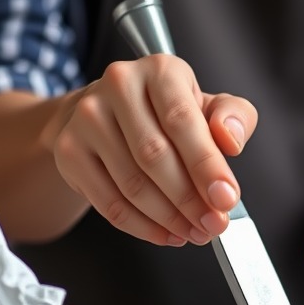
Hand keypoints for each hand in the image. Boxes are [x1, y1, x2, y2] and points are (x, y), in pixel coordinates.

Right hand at [49, 55, 257, 245]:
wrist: (111, 115)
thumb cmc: (168, 113)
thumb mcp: (210, 107)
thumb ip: (234, 118)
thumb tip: (230, 139)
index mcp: (160, 71)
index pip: (182, 121)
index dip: (206, 166)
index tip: (225, 199)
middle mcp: (119, 85)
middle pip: (154, 156)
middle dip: (190, 200)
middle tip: (213, 224)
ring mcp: (88, 118)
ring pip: (132, 184)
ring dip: (169, 218)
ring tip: (194, 231)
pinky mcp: (69, 151)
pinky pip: (108, 202)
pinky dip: (142, 226)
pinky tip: (166, 233)